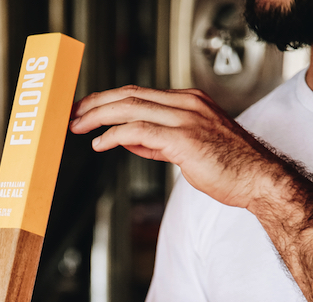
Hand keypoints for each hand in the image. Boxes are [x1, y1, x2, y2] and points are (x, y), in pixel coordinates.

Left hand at [70, 85, 282, 211]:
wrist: (257, 179)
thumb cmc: (227, 168)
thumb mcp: (186, 150)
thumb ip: (156, 143)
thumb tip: (126, 141)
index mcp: (187, 103)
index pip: (139, 94)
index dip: (108, 100)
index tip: (87, 109)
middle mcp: (185, 105)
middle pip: (130, 95)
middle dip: (96, 103)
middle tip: (72, 115)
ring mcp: (185, 119)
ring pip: (131, 108)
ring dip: (99, 116)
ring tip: (78, 126)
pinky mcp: (183, 139)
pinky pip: (139, 131)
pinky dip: (114, 136)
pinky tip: (99, 144)